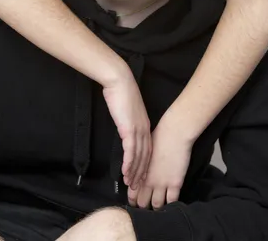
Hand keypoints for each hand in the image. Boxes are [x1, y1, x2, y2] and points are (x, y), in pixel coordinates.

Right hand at [103, 71, 151, 188]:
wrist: (120, 81)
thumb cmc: (121, 92)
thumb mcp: (128, 110)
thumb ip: (129, 120)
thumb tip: (125, 127)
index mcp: (145, 124)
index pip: (147, 149)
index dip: (145, 164)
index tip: (141, 175)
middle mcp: (144, 129)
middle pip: (145, 156)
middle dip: (141, 172)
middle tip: (137, 186)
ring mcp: (138, 129)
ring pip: (139, 156)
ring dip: (135, 172)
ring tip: (130, 184)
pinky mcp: (129, 129)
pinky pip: (130, 151)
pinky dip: (129, 163)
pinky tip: (125, 173)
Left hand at [128, 108, 193, 209]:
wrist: (174, 133)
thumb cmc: (159, 137)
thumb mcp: (144, 150)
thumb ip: (141, 164)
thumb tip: (138, 169)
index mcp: (140, 172)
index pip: (132, 193)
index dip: (133, 200)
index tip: (134, 203)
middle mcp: (149, 180)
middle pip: (142, 203)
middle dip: (143, 207)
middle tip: (145, 210)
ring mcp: (162, 183)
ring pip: (156, 205)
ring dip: (156, 209)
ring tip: (158, 211)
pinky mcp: (175, 183)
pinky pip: (172, 201)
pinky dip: (171, 206)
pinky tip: (171, 207)